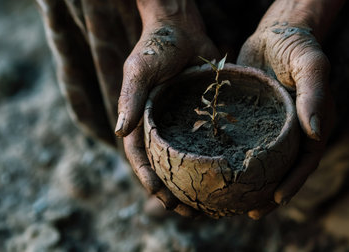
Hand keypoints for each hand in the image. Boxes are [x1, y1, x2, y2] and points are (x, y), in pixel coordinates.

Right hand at [116, 0, 219, 214]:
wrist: (182, 26)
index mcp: (142, 120)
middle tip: (190, 213)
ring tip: (210, 204)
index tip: (164, 200)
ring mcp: (183, 121)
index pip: (141, 158)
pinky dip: (214, 159)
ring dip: (196, 183)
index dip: (150, 180)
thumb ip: (131, 98)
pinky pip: (208, 141)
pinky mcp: (202, 114)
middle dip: (175, 191)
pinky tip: (230, 174)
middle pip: (165, 165)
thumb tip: (119, 131)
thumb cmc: (156, 45)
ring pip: (188, 159)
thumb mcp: (140, 70)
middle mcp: (162, 125)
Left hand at [238, 21, 334, 218]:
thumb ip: (314, 94)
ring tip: (234, 202)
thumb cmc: (297, 45)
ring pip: (265, 161)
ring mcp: (274, 126)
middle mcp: (295, 130)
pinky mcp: (255, 118)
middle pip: (285, 168)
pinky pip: (248, 143)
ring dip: (254, 182)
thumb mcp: (310, 65)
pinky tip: (222, 170)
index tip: (276, 200)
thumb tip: (315, 131)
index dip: (293, 182)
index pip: (306, 160)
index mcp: (313, 123)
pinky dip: (239, 159)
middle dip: (270, 192)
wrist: (276, 31)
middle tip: (251, 213)